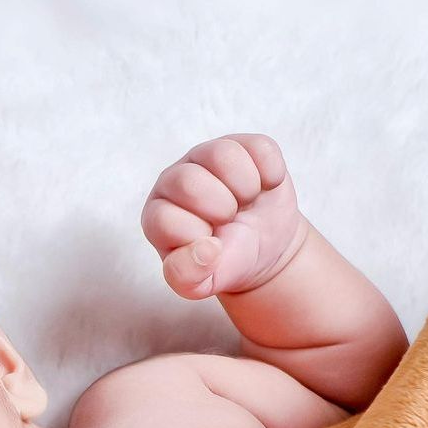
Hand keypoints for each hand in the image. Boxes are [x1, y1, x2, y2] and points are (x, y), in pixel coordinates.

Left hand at [141, 133, 308, 299]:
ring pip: (222, 154)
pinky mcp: (242, 144)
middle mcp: (174, 180)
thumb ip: (189, 276)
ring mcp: (206, 157)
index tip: (212, 246)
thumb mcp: (202, 282)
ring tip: (246, 202)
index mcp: (157, 216)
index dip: (196, 238)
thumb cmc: (224, 262)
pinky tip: (264, 188)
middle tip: (229, 220)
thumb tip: (206, 249)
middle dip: (220, 209)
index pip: (164, 220)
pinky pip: (260, 148)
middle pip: (188, 182)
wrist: (261, 247)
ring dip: (245, 188)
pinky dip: (271, 174)